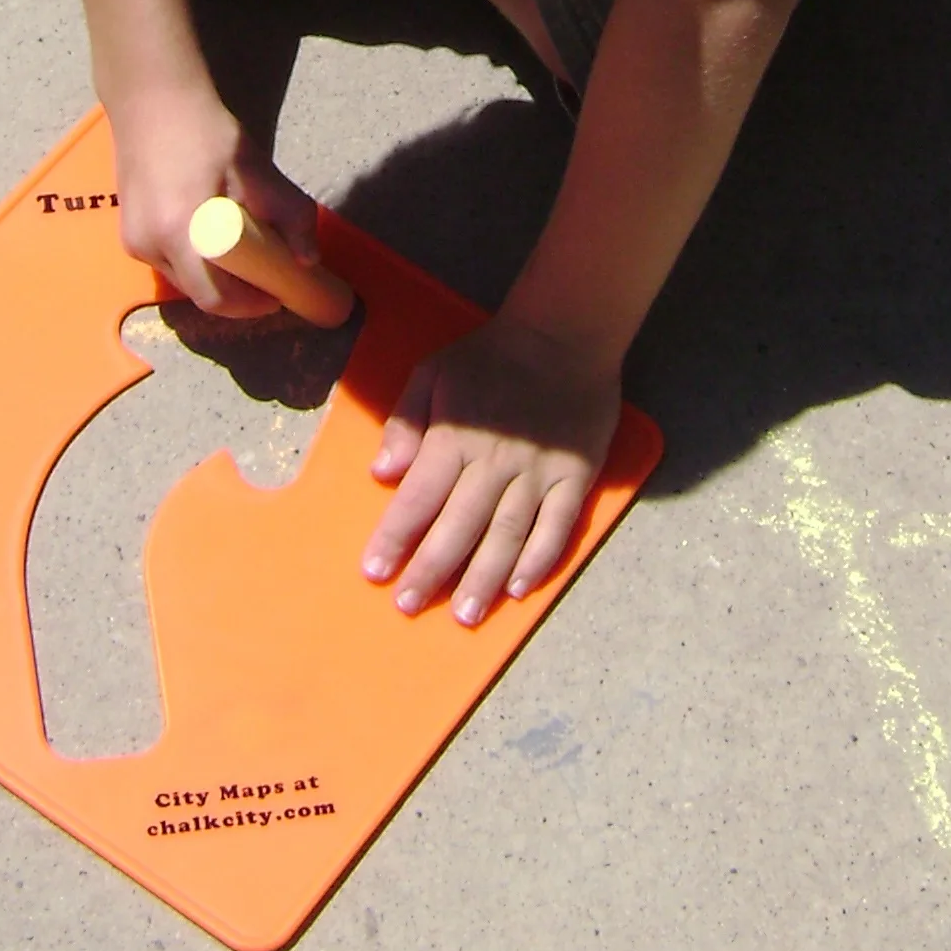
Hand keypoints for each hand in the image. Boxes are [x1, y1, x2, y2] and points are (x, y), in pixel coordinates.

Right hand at [107, 81, 322, 318]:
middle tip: (264, 275)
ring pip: (184, 279)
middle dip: (235, 293)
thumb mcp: (258, 171)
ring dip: (214, 276)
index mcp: (181, 234)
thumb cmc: (207, 134)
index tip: (276, 294)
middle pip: (200, 294)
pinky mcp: (128, 235)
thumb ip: (291, 215)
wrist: (153, 102)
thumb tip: (308, 259)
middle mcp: (150, 246)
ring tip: (238, 249)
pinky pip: (168, 263)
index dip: (250, 305)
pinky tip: (209, 233)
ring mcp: (134, 242)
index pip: (216, 298)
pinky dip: (194, 260)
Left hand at [362, 317, 619, 623]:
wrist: (563, 335)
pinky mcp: (576, 476)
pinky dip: (538, 559)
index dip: (395, 539)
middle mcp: (494, 462)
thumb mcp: (433, 373)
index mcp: (454, 438)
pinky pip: (557, 526)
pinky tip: (519, 587)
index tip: (375, 573)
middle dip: (431, 570)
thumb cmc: (489, 357)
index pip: (418, 499)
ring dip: (483, 578)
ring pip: (507, 534)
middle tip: (409, 606)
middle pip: (458, 526)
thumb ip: (405, 422)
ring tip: (465, 615)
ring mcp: (538, 472)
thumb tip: (383, 472)